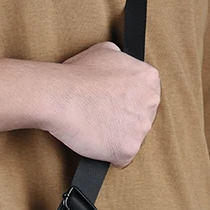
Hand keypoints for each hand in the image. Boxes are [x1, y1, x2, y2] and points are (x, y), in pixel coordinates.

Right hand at [45, 41, 160, 165]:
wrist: (59, 96)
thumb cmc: (76, 74)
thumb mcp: (105, 50)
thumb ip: (122, 60)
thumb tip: (122, 64)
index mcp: (148, 78)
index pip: (146, 95)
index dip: (127, 100)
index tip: (112, 103)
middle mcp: (151, 102)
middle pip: (142, 118)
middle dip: (124, 119)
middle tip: (102, 115)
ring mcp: (141, 128)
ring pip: (133, 138)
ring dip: (116, 136)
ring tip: (96, 127)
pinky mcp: (128, 149)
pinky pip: (122, 158)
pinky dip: (109, 154)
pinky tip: (96, 142)